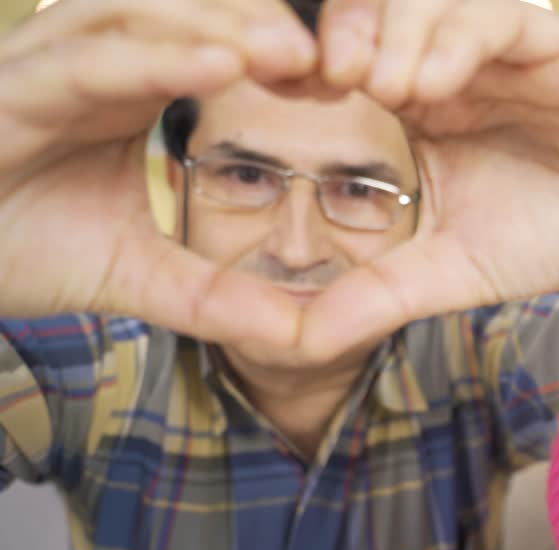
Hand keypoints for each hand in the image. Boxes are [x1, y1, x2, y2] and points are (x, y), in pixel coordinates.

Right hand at [0, 0, 317, 346]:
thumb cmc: (20, 248)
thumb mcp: (136, 275)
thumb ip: (215, 296)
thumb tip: (303, 335)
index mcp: (127, 88)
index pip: (215, 47)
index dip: (278, 55)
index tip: (349, 80)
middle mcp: (90, 63)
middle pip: (188, 15)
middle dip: (262, 24)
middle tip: (340, 55)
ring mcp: (45, 66)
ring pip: (138, 17)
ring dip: (219, 26)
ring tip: (292, 50)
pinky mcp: (8, 90)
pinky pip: (86, 59)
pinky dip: (152, 57)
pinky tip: (217, 63)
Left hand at [297, 0, 558, 357]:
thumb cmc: (548, 237)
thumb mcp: (449, 271)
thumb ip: (373, 295)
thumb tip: (284, 340)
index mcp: (415, 105)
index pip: (340, 57)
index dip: (298, 63)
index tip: (266, 92)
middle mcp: (449, 64)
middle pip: (374, 10)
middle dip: (339, 30)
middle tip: (318, 76)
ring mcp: (499, 49)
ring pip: (428, 0)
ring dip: (392, 32)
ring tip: (380, 87)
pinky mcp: (554, 43)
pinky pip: (494, 17)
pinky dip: (454, 39)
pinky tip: (431, 86)